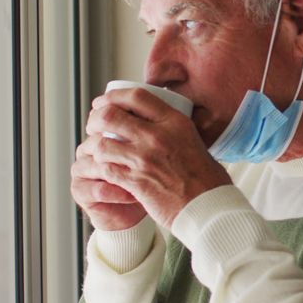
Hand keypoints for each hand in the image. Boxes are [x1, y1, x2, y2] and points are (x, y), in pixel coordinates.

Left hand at [78, 87, 231, 228]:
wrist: (209, 206)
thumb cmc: (206, 178)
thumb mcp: (194, 140)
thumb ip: (173, 129)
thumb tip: (153, 120)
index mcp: (175, 122)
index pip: (136, 96)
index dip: (114, 96)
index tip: (105, 101)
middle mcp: (157, 136)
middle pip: (110, 115)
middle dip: (96, 118)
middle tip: (94, 124)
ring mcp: (144, 159)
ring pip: (102, 143)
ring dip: (94, 145)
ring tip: (96, 148)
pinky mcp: (135, 181)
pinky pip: (106, 168)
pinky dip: (101, 167)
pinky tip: (103, 167)